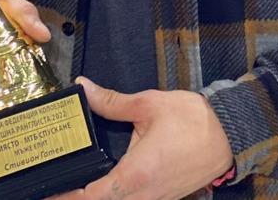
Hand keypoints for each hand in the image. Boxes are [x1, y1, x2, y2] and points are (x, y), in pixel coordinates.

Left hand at [54, 77, 233, 199]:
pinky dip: (114, 195)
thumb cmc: (191, 120)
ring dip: (96, 196)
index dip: (67, 196)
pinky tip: (103, 181)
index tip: (48, 189)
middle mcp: (143, 196)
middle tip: (55, 184)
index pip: (91, 197)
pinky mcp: (163, 198)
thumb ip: (112, 101)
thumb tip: (84, 89)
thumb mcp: (148, 104)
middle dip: (77, 197)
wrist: (229, 134)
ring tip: (74, 182)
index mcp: (135, 176)